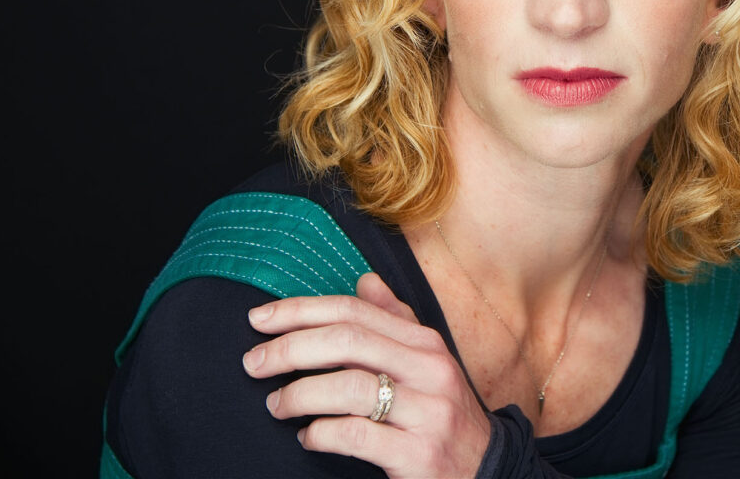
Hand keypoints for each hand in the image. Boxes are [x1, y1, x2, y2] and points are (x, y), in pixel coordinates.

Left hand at [242, 273, 491, 477]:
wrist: (486, 470)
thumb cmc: (442, 413)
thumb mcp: (427, 363)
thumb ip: (395, 321)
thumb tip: (364, 280)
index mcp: (426, 343)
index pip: (355, 311)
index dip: (302, 310)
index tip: (259, 318)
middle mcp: (430, 370)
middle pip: (348, 342)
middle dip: (291, 348)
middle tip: (253, 363)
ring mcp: (428, 412)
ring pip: (348, 387)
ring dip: (300, 394)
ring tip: (276, 405)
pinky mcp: (419, 454)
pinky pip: (356, 435)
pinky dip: (321, 434)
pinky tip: (308, 437)